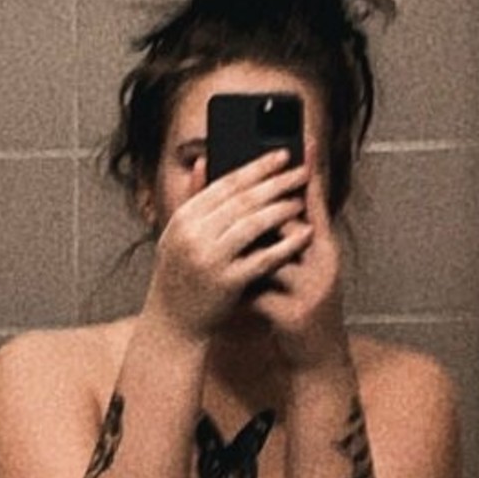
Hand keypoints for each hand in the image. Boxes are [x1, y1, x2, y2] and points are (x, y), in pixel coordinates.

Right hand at [145, 149, 310, 342]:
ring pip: (253, 224)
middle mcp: (193, 234)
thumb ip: (193, 199)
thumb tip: (204, 160)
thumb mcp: (178, 234)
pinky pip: (263, 258)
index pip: (226, 183)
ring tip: (302, 201)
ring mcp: (209, 259)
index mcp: (183, 217)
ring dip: (282, 209)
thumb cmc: (181, 275)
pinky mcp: (226, 283)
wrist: (172, 323)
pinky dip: (286, 244)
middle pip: (243, 200)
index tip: (282, 154)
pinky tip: (305, 235)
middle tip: (302, 172)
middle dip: (277, 183)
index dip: (257, 166)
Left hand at [247, 138, 347, 368]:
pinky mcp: (293, 314)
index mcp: (326, 251)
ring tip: (223, 250)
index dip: (309, 173)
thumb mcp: (301, 272)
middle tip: (235, 193)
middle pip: (291, 224)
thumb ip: (289, 240)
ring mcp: (310, 290)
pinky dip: (238, 288)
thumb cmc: (302, 310)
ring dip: (244, 255)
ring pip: (270, 257)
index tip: (302, 142)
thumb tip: (270, 203)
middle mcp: (324, 266)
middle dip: (262, 213)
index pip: (317, 203)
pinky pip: (256, 291)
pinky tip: (224, 292)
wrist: (317, 361)